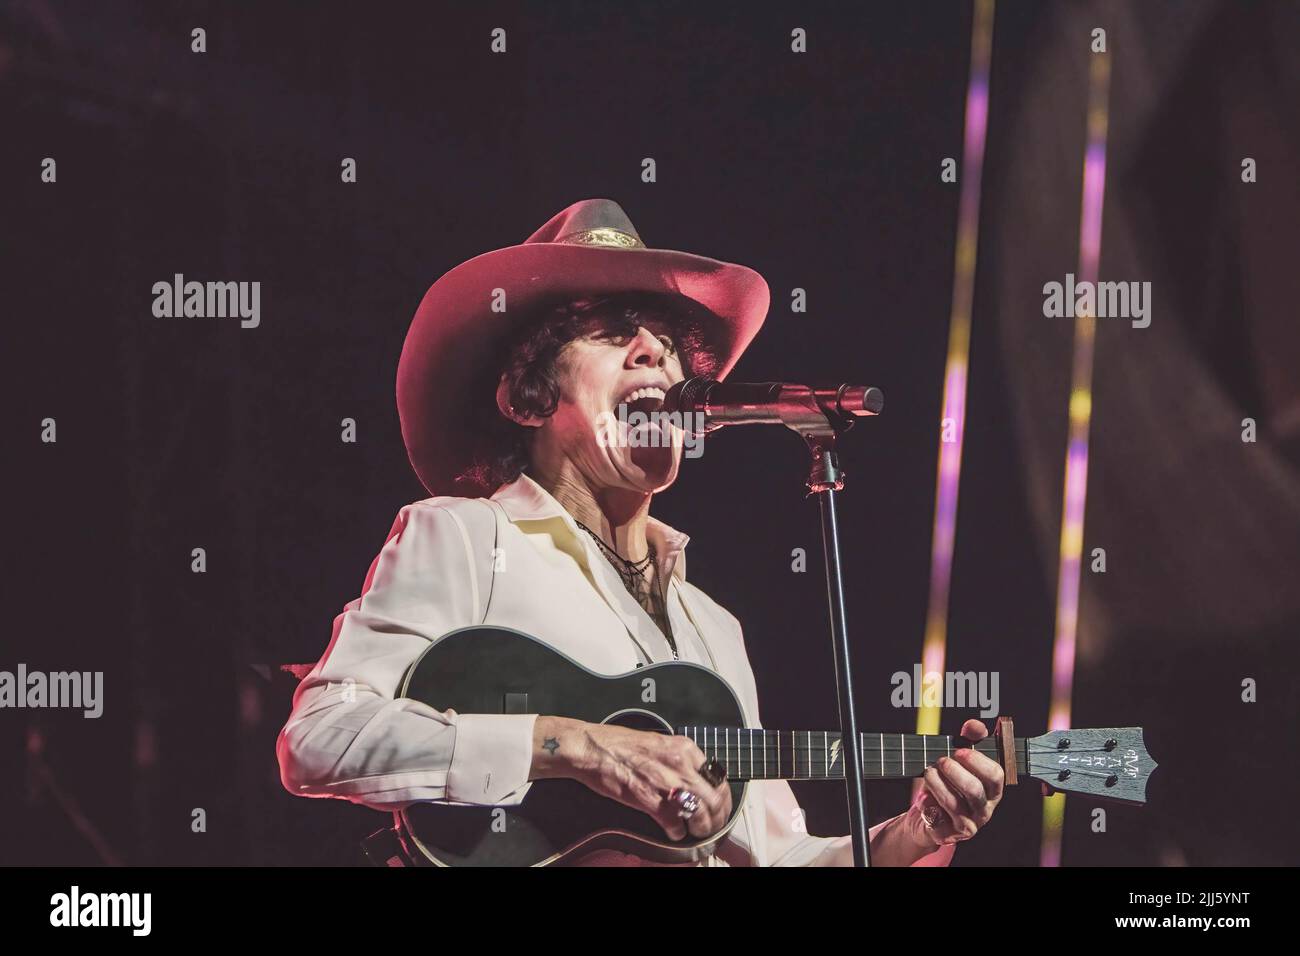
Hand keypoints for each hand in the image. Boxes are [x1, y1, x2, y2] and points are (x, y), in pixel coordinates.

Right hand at [571, 723, 731, 841]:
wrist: (592, 748)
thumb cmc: (619, 744)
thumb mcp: (659, 743)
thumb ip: (680, 759)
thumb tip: (694, 777)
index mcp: (684, 748)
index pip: (717, 777)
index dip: (722, 798)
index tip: (719, 808)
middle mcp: (679, 764)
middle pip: (714, 798)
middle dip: (716, 818)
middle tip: (712, 826)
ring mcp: (665, 782)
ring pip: (700, 813)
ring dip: (701, 828)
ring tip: (696, 832)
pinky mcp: (648, 798)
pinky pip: (674, 822)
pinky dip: (677, 832)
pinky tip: (674, 833)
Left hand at [906, 719, 1003, 848]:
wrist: (926, 813)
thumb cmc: (947, 783)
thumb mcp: (958, 759)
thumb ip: (969, 739)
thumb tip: (975, 726)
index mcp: (991, 790)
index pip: (996, 776)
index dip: (978, 761)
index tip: (960, 750)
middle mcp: (984, 809)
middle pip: (975, 790)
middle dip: (955, 772)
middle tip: (941, 761)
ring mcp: (969, 824)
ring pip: (955, 804)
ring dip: (938, 784)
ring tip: (928, 772)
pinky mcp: (950, 835)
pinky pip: (937, 818)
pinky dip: (928, 803)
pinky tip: (923, 797)